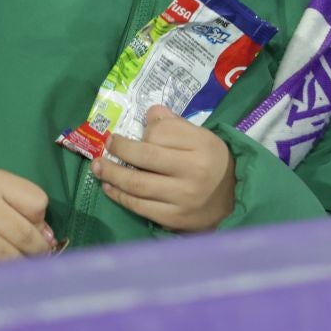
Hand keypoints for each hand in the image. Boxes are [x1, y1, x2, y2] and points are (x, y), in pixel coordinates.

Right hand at [0, 168, 55, 266]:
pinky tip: (0, 272)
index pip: (37, 202)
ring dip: (21, 266)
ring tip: (21, 266)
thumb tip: (49, 238)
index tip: (38, 231)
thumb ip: (22, 205)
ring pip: (8, 256)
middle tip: (39, 258)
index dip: (41, 220)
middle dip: (38, 251)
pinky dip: (0, 275)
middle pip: (24, 234)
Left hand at [91, 105, 237, 231]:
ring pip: (137, 184)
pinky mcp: (174, 218)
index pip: (161, 133)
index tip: (135, 133)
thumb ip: (175, 125)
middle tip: (107, 145)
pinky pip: (139, 206)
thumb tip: (150, 112)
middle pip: (145, 158)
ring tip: (97, 167)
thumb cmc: (213, 163)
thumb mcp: (202, 137)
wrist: (233, 200)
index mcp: (202, 145)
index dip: (145, 131)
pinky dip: (120, 196)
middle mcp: (193, 171)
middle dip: (120, 149)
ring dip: (112, 174)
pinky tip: (110, 187)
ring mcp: (182, 198)